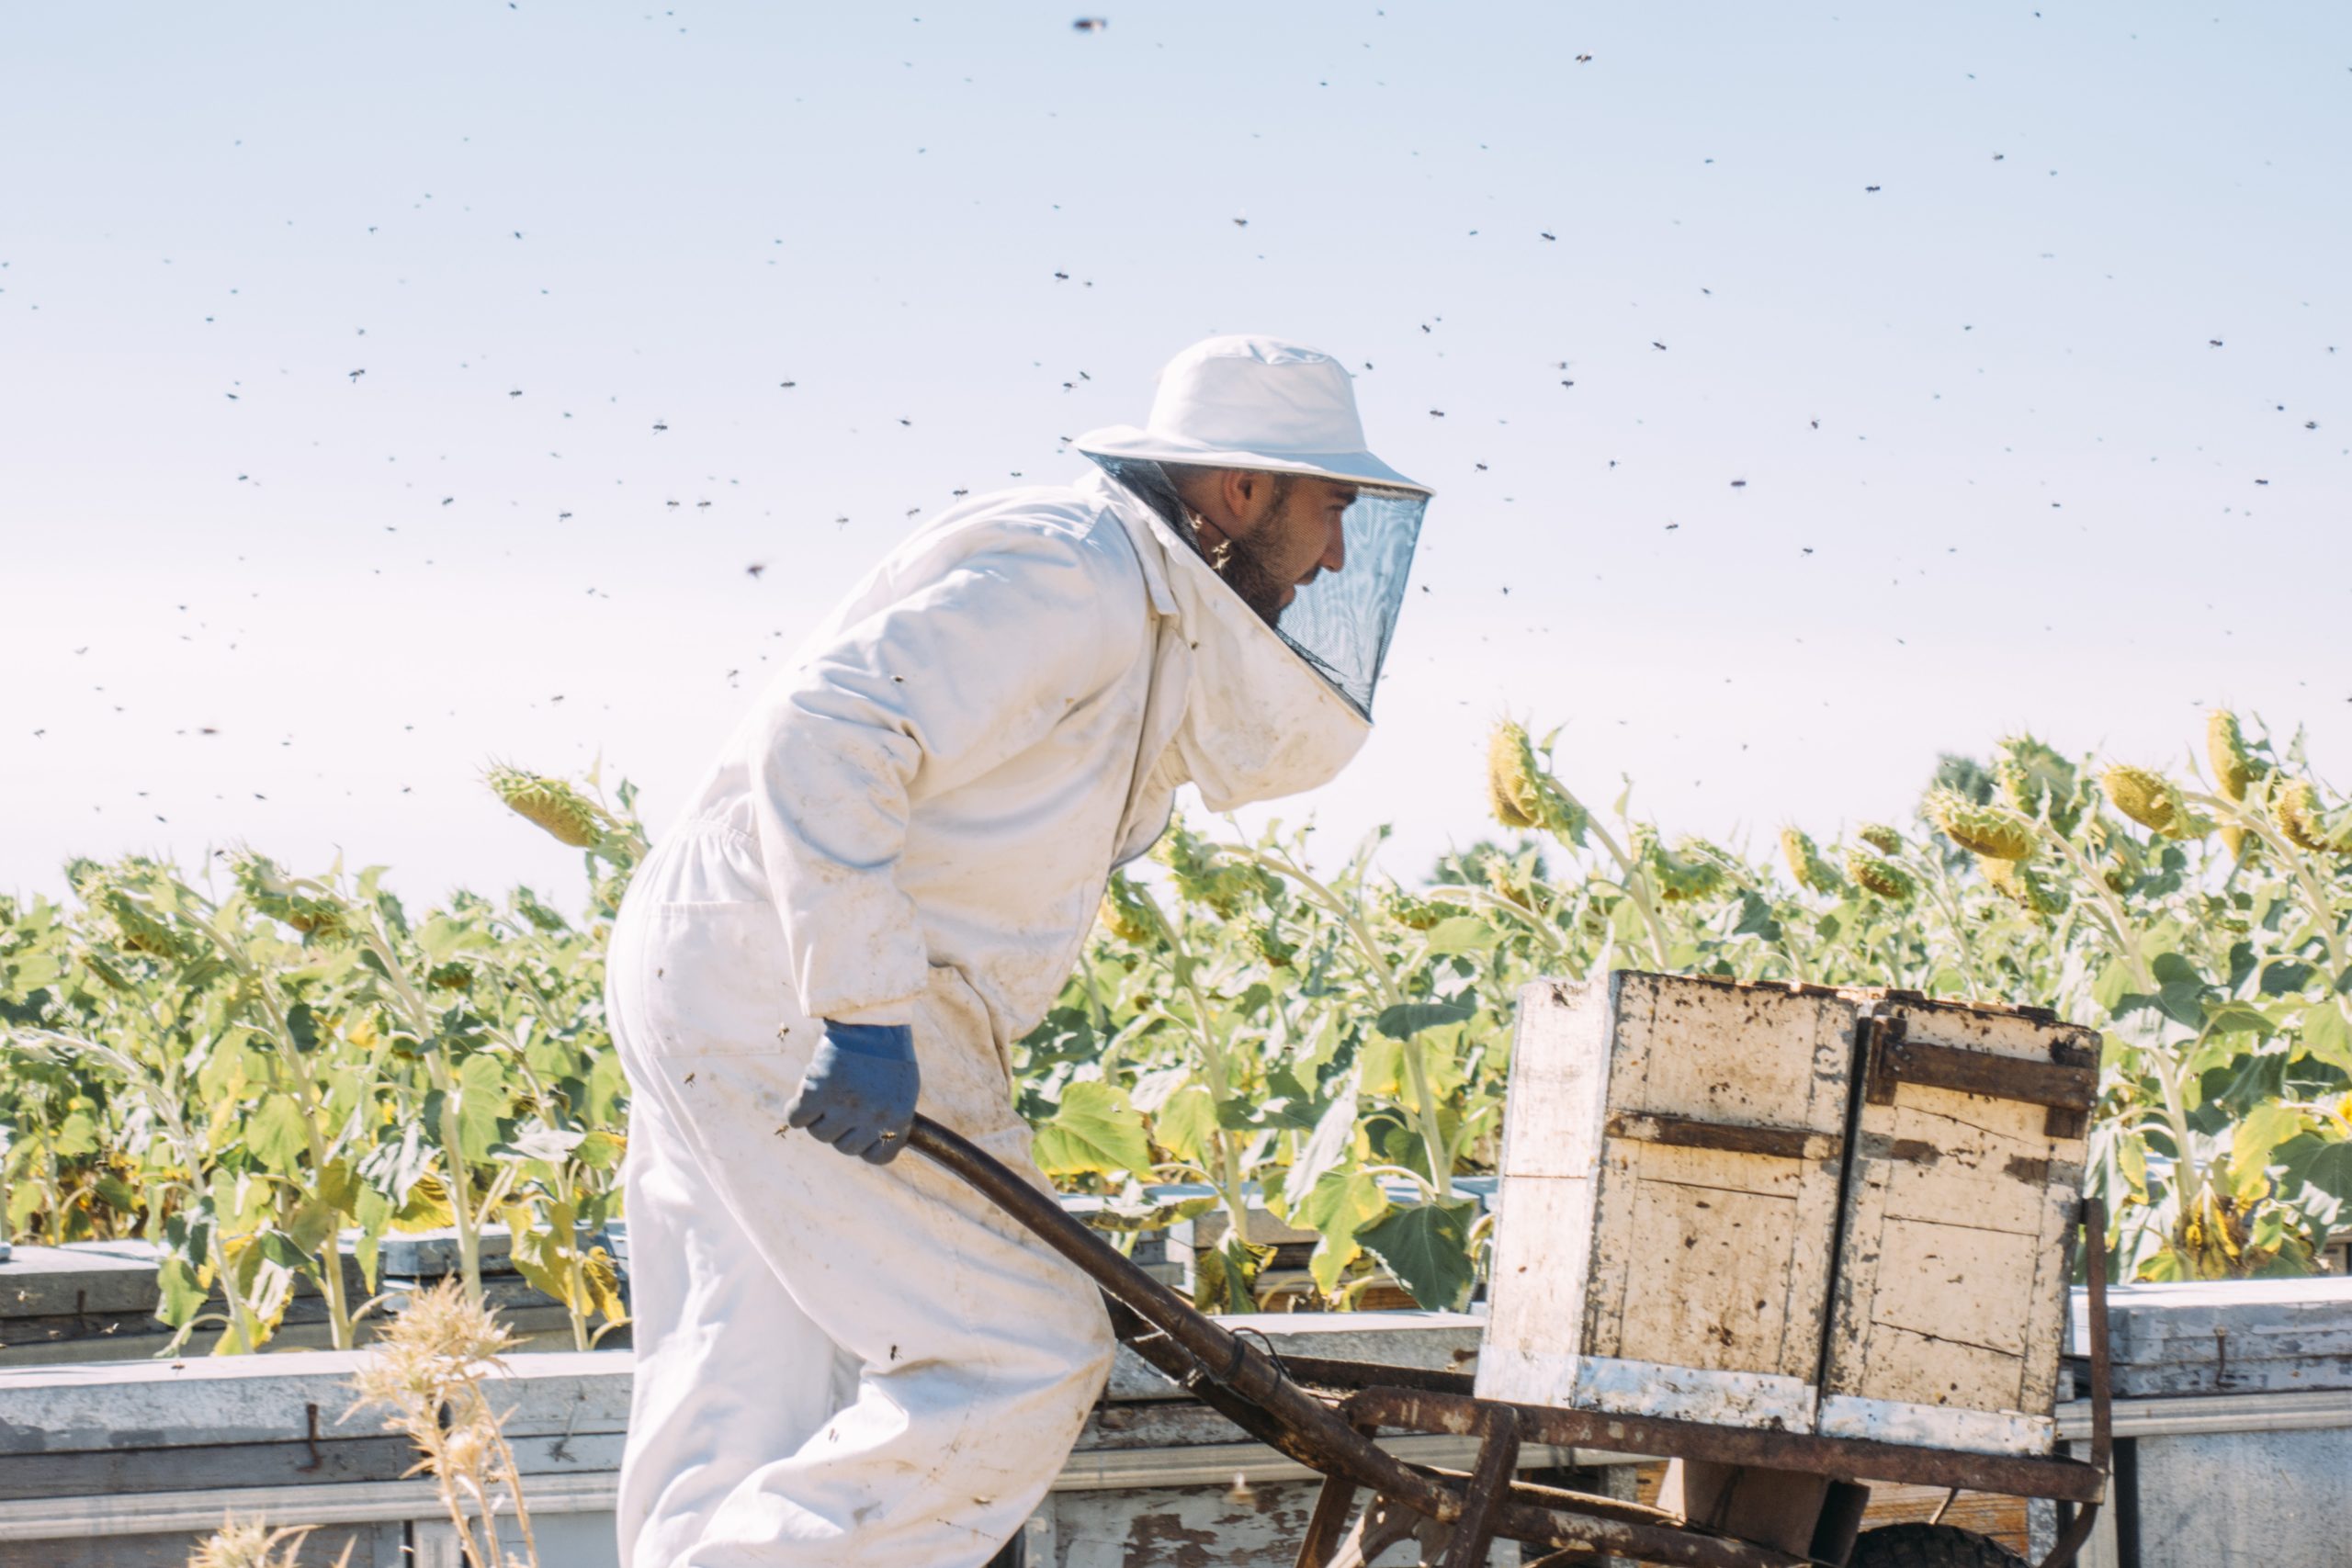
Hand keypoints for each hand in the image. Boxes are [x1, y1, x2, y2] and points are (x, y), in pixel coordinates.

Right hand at [786, 1021, 919, 1163]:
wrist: (870, 1018)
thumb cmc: (888, 1051)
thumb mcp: (903, 1089)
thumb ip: (891, 1117)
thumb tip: (873, 1142)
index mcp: (898, 1118)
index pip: (879, 1156)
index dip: (865, 1144)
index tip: (859, 1129)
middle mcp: (872, 1118)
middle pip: (845, 1147)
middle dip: (840, 1128)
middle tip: (840, 1104)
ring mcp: (845, 1107)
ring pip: (820, 1134)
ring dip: (818, 1117)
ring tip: (825, 1093)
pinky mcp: (819, 1092)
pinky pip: (797, 1118)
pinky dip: (796, 1110)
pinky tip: (804, 1095)